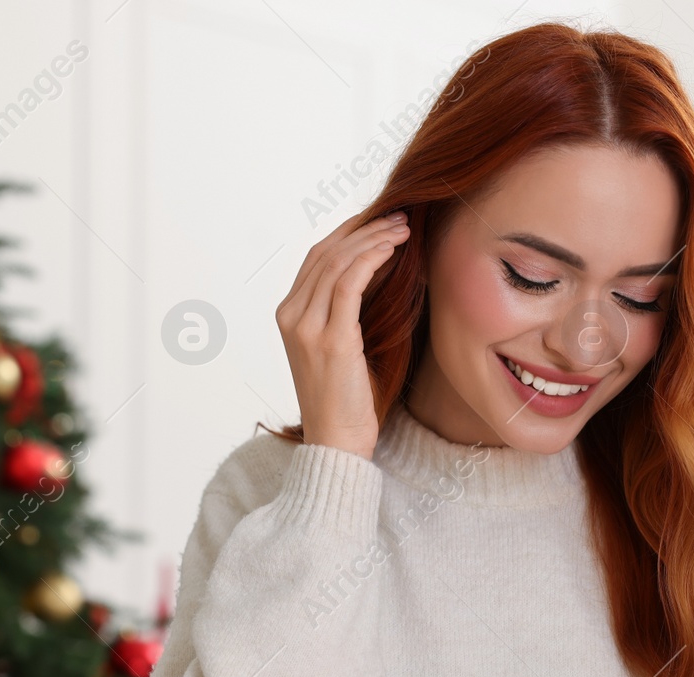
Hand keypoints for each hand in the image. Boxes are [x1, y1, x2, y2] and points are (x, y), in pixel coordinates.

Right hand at [274, 209, 410, 460]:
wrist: (337, 441)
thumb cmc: (347, 399)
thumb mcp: (341, 345)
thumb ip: (346, 309)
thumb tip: (378, 267)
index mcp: (288, 315)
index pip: (316, 257)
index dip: (349, 232)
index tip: (380, 220)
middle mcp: (291, 316)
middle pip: (326, 252)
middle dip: (365, 229)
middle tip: (399, 218)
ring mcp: (306, 327)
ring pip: (338, 262)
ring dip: (374, 239)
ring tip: (404, 230)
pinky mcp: (330, 339)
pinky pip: (349, 283)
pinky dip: (372, 259)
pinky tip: (394, 250)